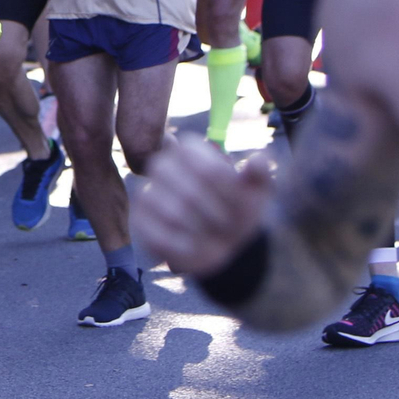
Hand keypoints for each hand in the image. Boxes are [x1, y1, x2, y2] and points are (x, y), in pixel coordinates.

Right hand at [132, 134, 273, 276]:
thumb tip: (259, 160)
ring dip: (201, 231)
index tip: (239, 203)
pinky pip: (159, 235)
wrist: (224, 245)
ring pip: (173, 213)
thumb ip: (259, 175)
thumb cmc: (238, 212)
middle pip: (189, 191)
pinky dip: (184, 246)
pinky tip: (194, 246)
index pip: (205, 167)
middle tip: (227, 223)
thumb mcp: (256, 194)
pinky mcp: (139, 220)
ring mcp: (148, 193)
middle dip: (215, 214)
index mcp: (189, 152)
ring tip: (211, 234)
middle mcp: (162, 166)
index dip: (227, 190)